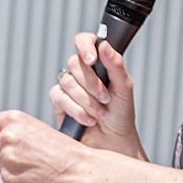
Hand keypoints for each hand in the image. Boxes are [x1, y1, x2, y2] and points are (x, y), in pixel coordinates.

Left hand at [0, 111, 93, 182]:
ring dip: (4, 172)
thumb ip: (8, 132)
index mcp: (12, 120)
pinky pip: (5, 182)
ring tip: (26, 171)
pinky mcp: (11, 177)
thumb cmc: (59, 151)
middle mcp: (7, 136)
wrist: (78, 169)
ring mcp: (8, 157)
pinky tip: (32, 178)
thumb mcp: (32, 130)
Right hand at [51, 34, 139, 154]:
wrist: (112, 141)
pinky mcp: (58, 102)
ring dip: (86, 100)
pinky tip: (88, 119)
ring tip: (100, 113)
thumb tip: (104, 45)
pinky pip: (60, 98)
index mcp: (97, 62)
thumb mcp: (124, 87)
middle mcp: (81, 72)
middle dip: (91, 83)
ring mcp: (68, 86)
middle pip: (74, 62)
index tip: (93, 60)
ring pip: (68, 81)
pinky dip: (77, 110)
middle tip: (105, 97)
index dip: (85, 46)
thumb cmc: (120, 114)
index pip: (84, 41)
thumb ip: (115, 64)